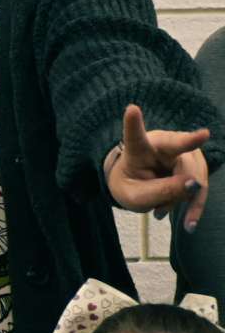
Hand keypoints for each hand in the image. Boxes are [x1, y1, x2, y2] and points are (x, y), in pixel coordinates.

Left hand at [105, 102, 209, 229]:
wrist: (138, 182)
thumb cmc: (131, 185)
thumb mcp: (135, 197)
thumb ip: (160, 192)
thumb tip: (197, 185)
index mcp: (137, 148)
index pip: (134, 135)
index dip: (133, 123)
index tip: (131, 109)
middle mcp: (162, 143)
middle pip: (182, 161)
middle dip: (179, 187)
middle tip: (160, 212)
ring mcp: (183, 151)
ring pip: (195, 176)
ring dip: (182, 199)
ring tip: (159, 213)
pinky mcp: (196, 163)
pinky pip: (201, 186)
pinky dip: (194, 206)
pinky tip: (188, 224)